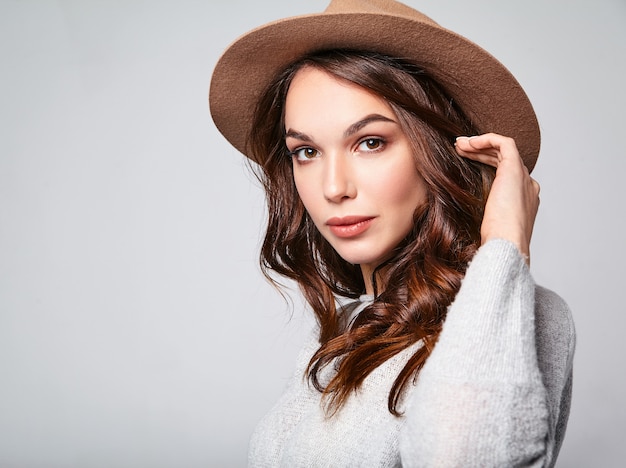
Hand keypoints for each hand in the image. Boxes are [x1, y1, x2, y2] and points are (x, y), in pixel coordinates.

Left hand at [455, 133, 539, 263]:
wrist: (506, 243)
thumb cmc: (495, 240)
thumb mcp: (488, 223)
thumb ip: (484, 212)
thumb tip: (465, 209)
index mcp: (523, 199)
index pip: (506, 172)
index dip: (485, 162)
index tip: (465, 160)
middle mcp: (527, 185)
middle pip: (504, 159)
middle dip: (481, 151)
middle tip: (460, 148)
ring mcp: (523, 176)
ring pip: (504, 149)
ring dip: (480, 144)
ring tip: (460, 144)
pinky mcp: (514, 169)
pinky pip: (504, 143)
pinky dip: (487, 139)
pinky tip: (470, 143)